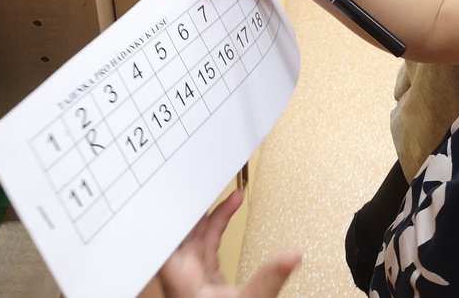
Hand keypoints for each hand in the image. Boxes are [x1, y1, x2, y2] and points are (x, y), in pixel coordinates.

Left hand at [159, 190, 299, 297]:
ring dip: (208, 212)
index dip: (166, 211)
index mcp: (182, 279)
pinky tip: (232, 210)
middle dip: (192, 203)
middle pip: (180, 231)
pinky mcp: (206, 282)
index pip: (165, 237)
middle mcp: (184, 276)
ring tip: (221, 185)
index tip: (175, 187)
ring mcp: (194, 278)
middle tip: (204, 177)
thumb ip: (270, 277)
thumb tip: (293, 255)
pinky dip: (219, 226)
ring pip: (195, 235)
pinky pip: (209, 244)